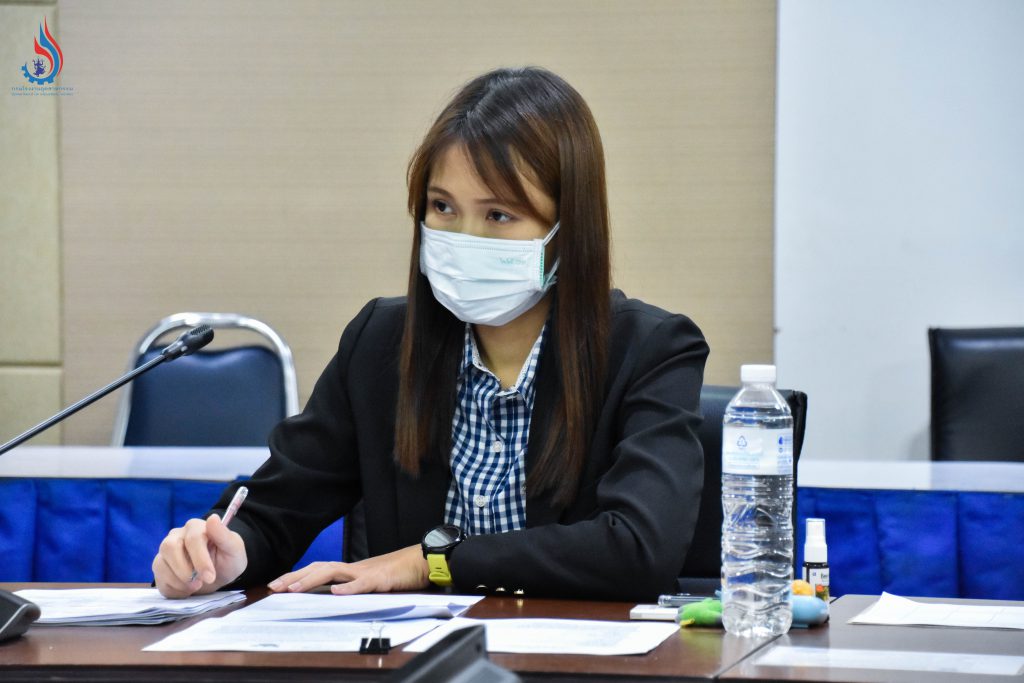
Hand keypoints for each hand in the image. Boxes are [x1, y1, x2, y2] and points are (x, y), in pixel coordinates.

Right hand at [152, 514, 246, 598]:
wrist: (218, 576)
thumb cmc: (227, 560)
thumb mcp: (233, 549)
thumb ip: (224, 535)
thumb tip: (213, 518)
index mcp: (196, 527)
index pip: (193, 539)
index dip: (200, 560)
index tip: (210, 576)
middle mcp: (177, 536)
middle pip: (169, 547)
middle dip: (185, 570)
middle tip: (199, 583)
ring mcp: (165, 552)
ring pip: (160, 564)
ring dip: (178, 580)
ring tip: (196, 586)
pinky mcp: (160, 567)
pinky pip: (159, 578)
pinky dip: (173, 588)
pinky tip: (187, 589)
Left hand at [267, 545, 429, 595]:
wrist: (422, 561)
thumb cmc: (398, 573)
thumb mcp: (370, 582)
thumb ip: (353, 586)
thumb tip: (333, 594)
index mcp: (350, 570)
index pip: (318, 570)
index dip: (297, 576)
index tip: (276, 584)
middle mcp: (354, 568)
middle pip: (319, 567)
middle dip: (295, 577)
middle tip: (274, 587)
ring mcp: (367, 572)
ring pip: (335, 571)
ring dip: (312, 579)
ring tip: (295, 589)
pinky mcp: (382, 578)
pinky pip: (364, 583)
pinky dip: (349, 588)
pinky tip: (337, 592)